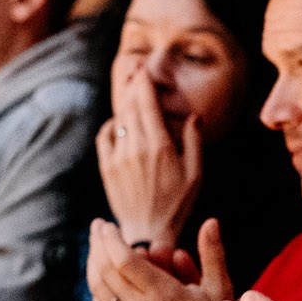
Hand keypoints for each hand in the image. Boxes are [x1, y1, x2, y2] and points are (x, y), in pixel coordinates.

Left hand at [88, 218, 234, 300]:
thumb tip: (210, 221)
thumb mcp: (220, 290)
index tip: (106, 225)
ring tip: (95, 247)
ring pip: (98, 289)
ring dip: (92, 264)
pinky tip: (98, 276)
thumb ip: (213, 253)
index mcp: (163, 295)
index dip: (110, 239)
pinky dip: (96, 288)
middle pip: (105, 270)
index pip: (124, 260)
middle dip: (97, 245)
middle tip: (97, 227)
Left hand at [96, 61, 202, 249]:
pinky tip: (118, 121)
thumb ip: (194, 141)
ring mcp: (118, 156)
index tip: (144, 69)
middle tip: (134, 68)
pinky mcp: (107, 167)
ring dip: (122, 100)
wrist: (148, 232)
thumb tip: (194, 115)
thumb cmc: (178, 204)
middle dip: (132, 84)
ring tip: (128, 86)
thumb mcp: (196, 174)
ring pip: (118, 118)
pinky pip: (105, 136)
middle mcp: (136, 147)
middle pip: (130, 105)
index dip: (144, 83)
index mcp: (160, 145)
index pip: (147, 103)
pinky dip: (111, 124)